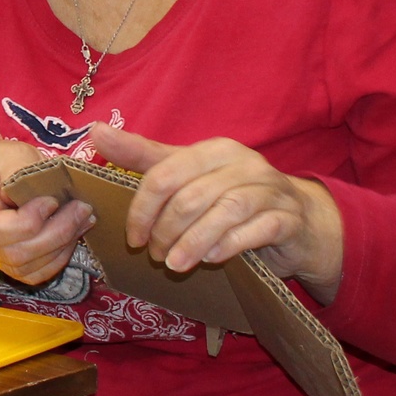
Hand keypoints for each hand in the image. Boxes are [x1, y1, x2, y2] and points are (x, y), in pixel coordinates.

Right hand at [0, 139, 93, 286]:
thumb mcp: (1, 152)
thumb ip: (18, 164)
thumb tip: (41, 188)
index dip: (24, 222)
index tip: (52, 200)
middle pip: (14, 253)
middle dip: (55, 234)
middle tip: (82, 209)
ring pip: (26, 268)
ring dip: (62, 246)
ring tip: (84, 219)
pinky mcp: (9, 265)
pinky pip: (34, 274)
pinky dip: (58, 259)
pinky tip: (73, 235)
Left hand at [89, 123, 344, 302]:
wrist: (301, 220)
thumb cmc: (233, 195)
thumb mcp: (188, 173)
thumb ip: (143, 156)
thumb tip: (95, 131)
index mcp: (214, 150)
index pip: (165, 174)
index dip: (142, 209)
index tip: (133, 237)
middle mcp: (244, 163)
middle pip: (191, 196)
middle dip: (166, 231)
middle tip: (155, 255)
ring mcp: (270, 189)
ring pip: (223, 213)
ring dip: (192, 243)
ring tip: (175, 264)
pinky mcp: (288, 218)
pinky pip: (256, 230)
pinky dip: (228, 246)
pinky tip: (211, 259)